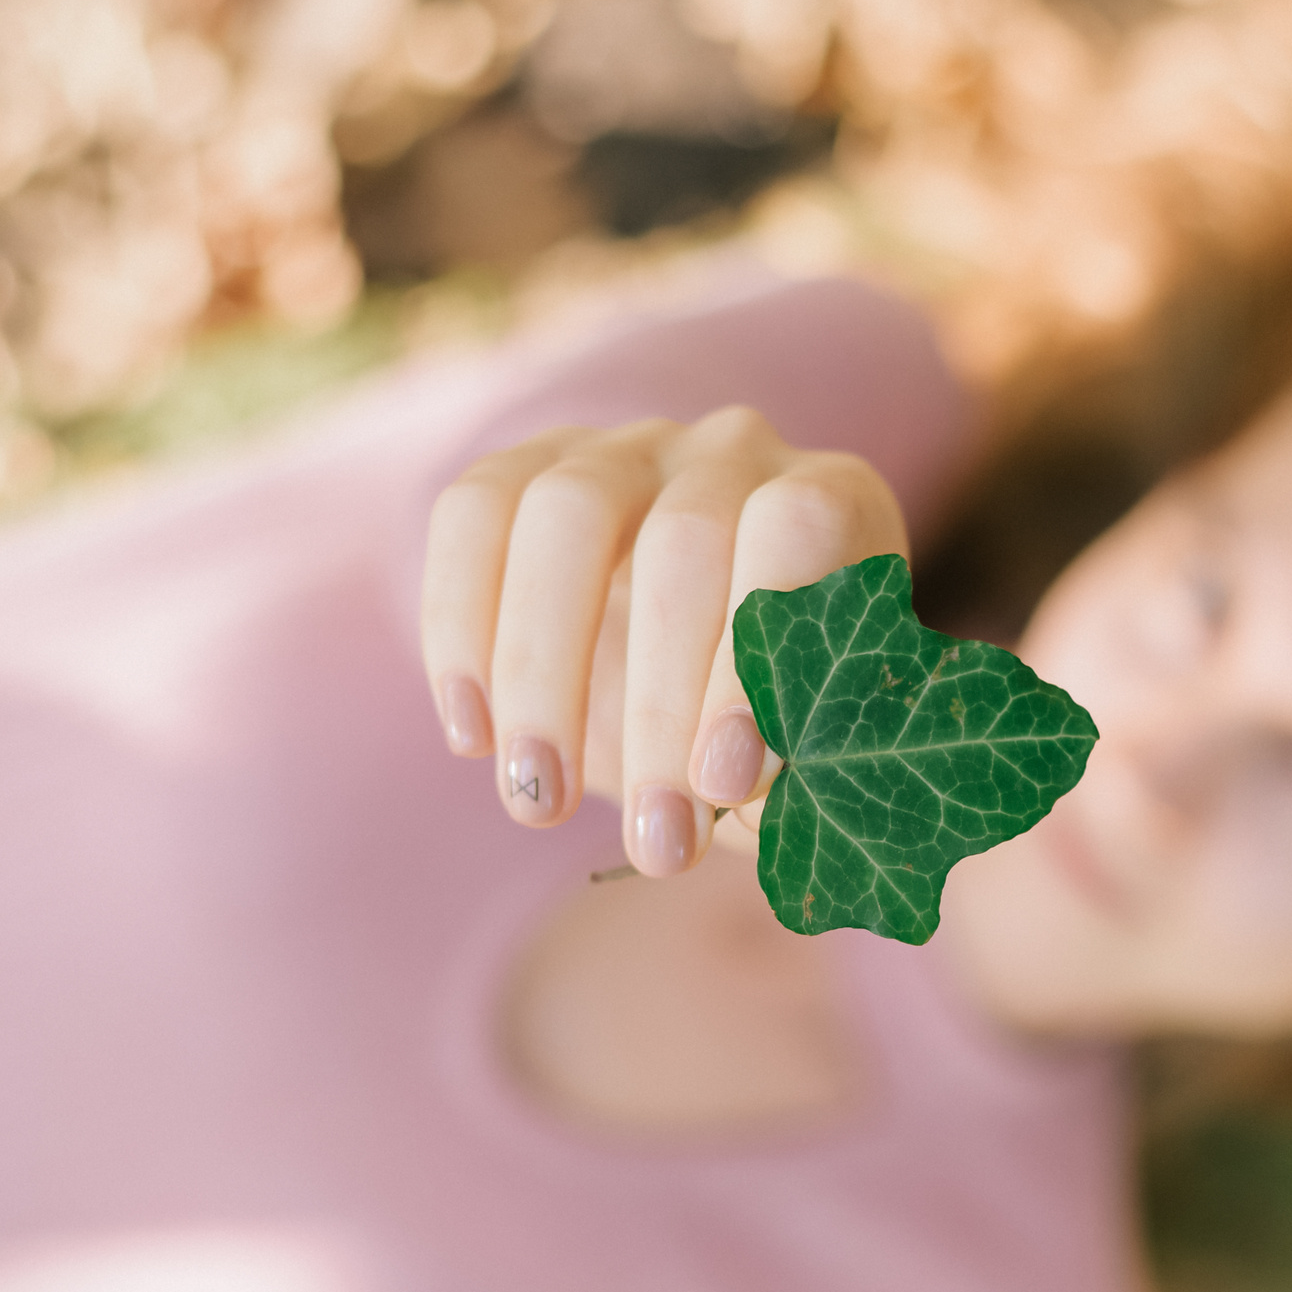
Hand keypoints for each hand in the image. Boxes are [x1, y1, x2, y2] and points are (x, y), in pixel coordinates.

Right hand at [422, 408, 909, 874]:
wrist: (678, 687)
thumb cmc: (764, 727)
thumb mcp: (801, 762)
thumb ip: (797, 780)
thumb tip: (745, 800)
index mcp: (831, 503)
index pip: (799, 534)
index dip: (761, 654)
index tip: (727, 784)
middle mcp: (733, 452)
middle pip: (685, 538)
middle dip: (662, 708)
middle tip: (656, 842)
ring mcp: (621, 449)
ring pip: (567, 515)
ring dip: (543, 673)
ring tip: (539, 803)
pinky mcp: (522, 470)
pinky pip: (471, 513)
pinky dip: (459, 627)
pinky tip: (473, 737)